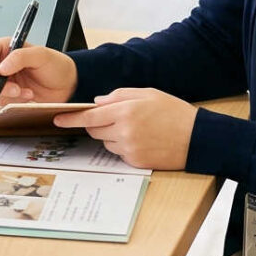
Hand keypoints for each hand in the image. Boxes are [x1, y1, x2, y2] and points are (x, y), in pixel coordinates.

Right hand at [0, 38, 76, 103]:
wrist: (67, 85)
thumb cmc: (56, 66)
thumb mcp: (41, 55)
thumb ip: (20, 57)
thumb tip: (2, 67)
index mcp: (5, 48)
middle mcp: (1, 63)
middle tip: (16, 88)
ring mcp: (4, 80)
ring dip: (8, 94)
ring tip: (27, 92)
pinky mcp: (8, 94)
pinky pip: (0, 100)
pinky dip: (12, 101)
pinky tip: (27, 96)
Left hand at [58, 88, 195, 169]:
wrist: (197, 138)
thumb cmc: (174, 112)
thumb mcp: (148, 93)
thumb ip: (120, 95)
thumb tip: (98, 102)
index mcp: (126, 111)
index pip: (90, 116)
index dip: (71, 118)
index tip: (57, 119)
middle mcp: (125, 131)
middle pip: (95, 130)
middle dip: (98, 124)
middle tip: (117, 118)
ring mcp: (129, 149)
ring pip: (106, 142)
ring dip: (112, 136)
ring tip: (137, 129)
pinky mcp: (135, 162)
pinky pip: (118, 153)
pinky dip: (124, 146)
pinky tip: (142, 140)